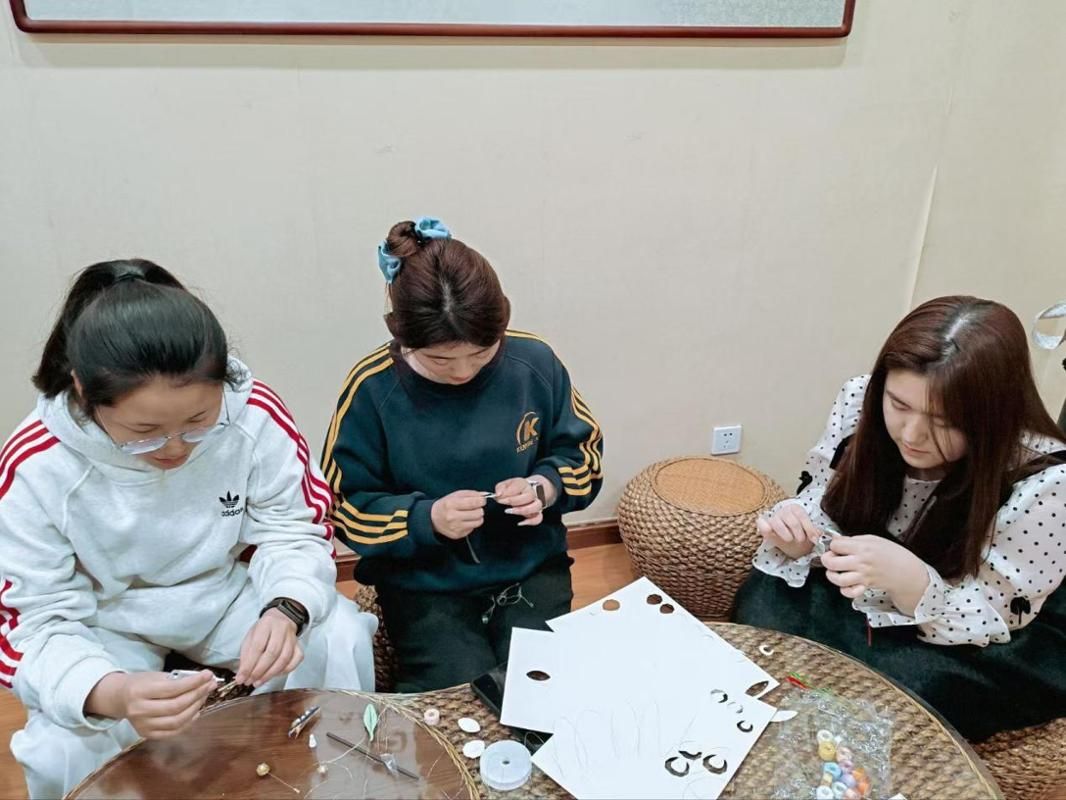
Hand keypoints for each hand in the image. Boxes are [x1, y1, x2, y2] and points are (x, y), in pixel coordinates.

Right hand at [85, 670, 215, 738]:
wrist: (120, 698)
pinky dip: (188, 723)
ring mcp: (142, 725)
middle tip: (210, 685)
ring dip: (195, 708)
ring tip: (204, 696)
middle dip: (197, 695)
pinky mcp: (146, 735)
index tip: (208, 675)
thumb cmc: (142, 684)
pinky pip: (172, 732)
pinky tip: (196, 711)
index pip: (172, 689)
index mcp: (140, 692)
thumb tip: (204, 680)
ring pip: (176, 721)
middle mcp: (139, 710)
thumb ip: (178, 679)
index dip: (194, 683)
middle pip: (176, 706)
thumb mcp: (156, 675)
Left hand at [236, 609, 302, 687]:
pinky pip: (295, 660)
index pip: (257, 647)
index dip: (249, 665)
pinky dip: (285, 670)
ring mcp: (292, 637)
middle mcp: (281, 629)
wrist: (281, 618)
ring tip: (259, 681)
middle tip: (250, 681)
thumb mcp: (251, 636)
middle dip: (259, 671)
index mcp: (266, 624)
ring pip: (284, 658)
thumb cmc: (264, 629)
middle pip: (272, 653)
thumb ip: (246, 654)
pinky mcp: (299, 645)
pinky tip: (275, 674)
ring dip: (270, 674)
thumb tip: (243, 673)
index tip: (241, 678)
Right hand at [430, 490, 486, 539]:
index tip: (482, 500)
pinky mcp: (458, 535)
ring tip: (471, 514)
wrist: (433, 519)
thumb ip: (471, 494)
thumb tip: (484, 496)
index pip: (473, 503)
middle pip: (478, 513)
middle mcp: (453, 517)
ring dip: (478, 517)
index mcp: (451, 504)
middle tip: (475, 507)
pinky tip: (465, 521)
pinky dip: (472, 523)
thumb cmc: (446, 505)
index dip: (481, 501)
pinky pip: (473, 528)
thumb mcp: (456, 495)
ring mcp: (455, 527)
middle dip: (479, 509)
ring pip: (478, 522)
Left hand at [495, 476, 554, 526]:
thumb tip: (498, 494)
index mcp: (524, 484)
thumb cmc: (513, 489)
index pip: (519, 486)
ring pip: (537, 506)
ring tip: (510, 512)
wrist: (526, 491)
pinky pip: (538, 518)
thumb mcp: (505, 485)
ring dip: (523, 510)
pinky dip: (530, 521)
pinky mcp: (537, 513)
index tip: (499, 498)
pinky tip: (520, 523)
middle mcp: (532, 493)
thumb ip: (500, 488)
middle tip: (503, 503)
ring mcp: (536, 503)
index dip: (508, 493)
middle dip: (515, 501)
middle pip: (530, 496)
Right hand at [756, 504, 818, 559]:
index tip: (814, 539)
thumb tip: (819, 533)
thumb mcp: (808, 533)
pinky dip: (764, 526)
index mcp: (796, 509)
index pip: (802, 516)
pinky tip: (769, 532)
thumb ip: (813, 532)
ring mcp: (773, 517)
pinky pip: (761, 523)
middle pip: (791, 519)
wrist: (788, 540)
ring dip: (784, 532)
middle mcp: (784, 511)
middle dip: (798, 531)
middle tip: (801, 540)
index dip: (809, 528)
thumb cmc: (798, 535)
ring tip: (789, 539)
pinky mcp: (763, 524)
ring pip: (776, 521)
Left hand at [821, 535, 929, 609]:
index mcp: (862, 547)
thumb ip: (853, 540)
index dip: (833, 545)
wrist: (907, 571)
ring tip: (835, 571)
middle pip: (831, 563)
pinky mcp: (865, 586)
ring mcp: (862, 576)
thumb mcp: (873, 539)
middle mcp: (861, 562)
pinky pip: (849, 592)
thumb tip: (837, 541)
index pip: (835, 545)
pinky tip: (846, 583)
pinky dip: (844, 590)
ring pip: (838, 579)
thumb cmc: (891, 553)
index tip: (836, 546)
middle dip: (826, 559)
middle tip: (831, 558)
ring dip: (832, 575)